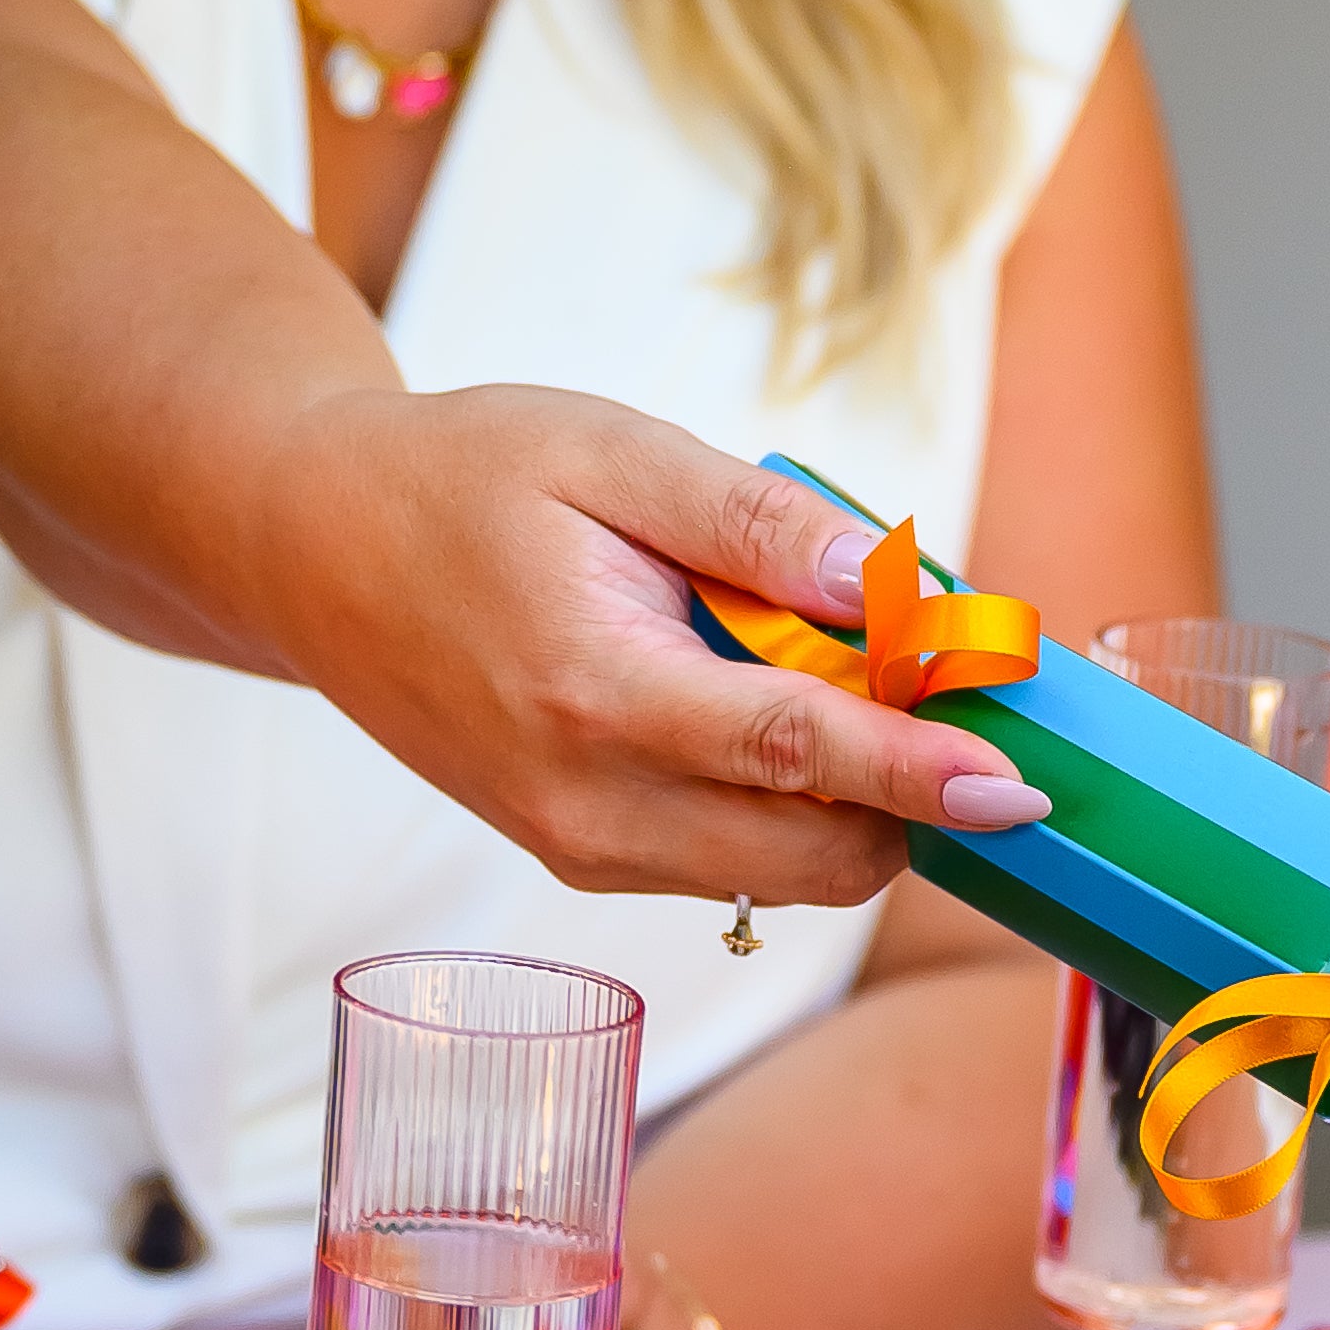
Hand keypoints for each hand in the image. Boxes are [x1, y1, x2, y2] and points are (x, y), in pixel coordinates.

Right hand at [282, 387, 1054, 905]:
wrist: (311, 552)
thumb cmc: (460, 481)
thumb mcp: (611, 452)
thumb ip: (757, 528)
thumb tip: (893, 587)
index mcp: (594, 692)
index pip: (796, 754)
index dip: (922, 772)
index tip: (1018, 783)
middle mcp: (588, 805)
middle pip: (819, 854)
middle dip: (910, 792)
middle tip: (935, 679)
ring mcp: (584, 851)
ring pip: (789, 877)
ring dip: (854, 800)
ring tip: (821, 670)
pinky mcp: (586, 863)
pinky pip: (737, 865)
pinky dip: (790, 806)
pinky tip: (763, 707)